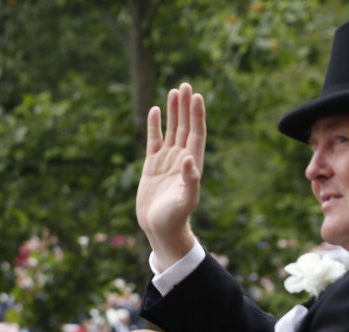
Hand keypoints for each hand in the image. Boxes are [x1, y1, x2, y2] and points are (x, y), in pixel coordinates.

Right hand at [136, 82, 206, 269]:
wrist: (160, 229)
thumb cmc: (175, 218)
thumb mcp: (186, 200)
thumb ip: (190, 180)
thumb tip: (188, 159)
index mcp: (192, 164)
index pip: (196, 133)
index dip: (197, 115)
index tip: (196, 96)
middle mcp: (181, 158)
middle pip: (185, 126)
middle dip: (185, 107)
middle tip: (185, 85)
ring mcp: (167, 161)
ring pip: (171, 130)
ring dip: (173, 112)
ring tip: (174, 91)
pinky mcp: (152, 165)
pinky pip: (154, 140)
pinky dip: (155, 126)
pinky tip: (155, 111)